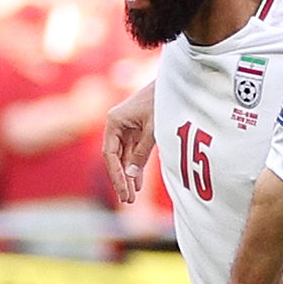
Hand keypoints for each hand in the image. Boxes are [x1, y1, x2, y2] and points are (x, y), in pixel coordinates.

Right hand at [102, 83, 155, 204]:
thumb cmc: (161, 102)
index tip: (123, 191)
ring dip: (129, 176)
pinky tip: (138, 183)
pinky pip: (133, 152)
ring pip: (124, 157)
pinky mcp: (136, 130)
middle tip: (127, 199)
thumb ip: (141, 152)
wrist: (173, 84)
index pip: (109, 155)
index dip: (116, 175)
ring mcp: (125, 128)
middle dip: (122, 179)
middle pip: (115, 158)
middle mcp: (116, 126)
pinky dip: (136, 166)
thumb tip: (131, 175)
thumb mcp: (152, 130)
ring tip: (132, 196)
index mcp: (113, 122)